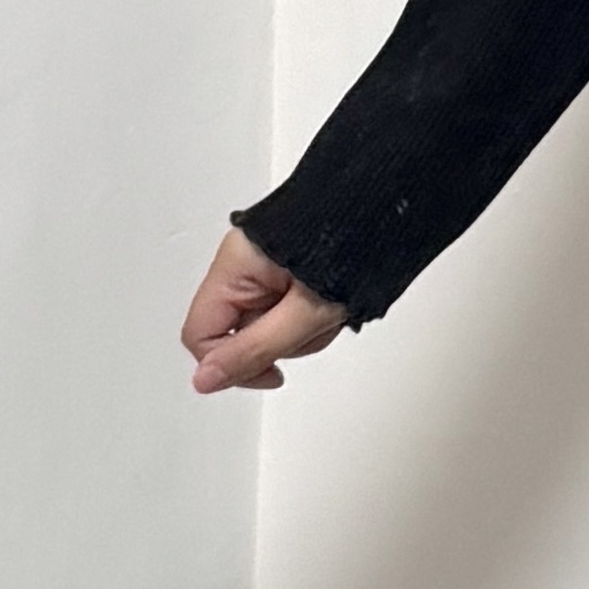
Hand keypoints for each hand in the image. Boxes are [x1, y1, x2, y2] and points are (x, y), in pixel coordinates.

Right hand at [182, 227, 347, 395]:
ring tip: (332, 309)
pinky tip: (334, 306)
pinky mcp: (288, 271)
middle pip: (240, 334)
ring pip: (268, 328)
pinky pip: (288, 311)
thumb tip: (204, 380)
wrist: (388, 208)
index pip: (200, 335)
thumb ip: (252, 350)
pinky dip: (312, 317)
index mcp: (234, 264)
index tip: (272, 372)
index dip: (232, 364)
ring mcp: (266, 267)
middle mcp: (243, 263)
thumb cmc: (352, 246)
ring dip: (304, 331)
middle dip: (282, 341)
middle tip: (316, 322)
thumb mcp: (304, 313)